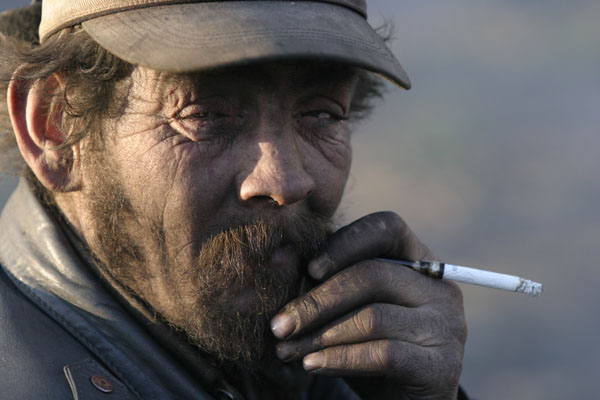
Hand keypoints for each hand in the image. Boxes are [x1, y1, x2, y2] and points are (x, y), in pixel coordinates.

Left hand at [271, 212, 466, 399]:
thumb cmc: (372, 344)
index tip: (309, 271)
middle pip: (372, 276)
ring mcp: (445, 326)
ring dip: (319, 335)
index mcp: (418, 260)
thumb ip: (329, 284)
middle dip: (317, 301)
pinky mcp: (441, 366)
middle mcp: (438, 289)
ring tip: (286, 350)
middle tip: (279, 325)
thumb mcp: (353, 308)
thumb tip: (280, 264)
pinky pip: (383, 354)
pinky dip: (339, 359)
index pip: (386, 228)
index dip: (344, 243)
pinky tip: (312, 365)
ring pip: (372, 317)